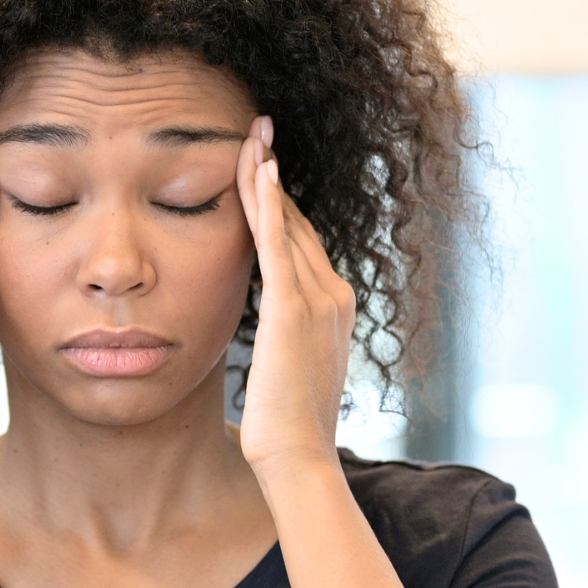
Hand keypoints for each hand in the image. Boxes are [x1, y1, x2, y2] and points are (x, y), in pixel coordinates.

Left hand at [235, 116, 355, 480]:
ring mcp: (318, 298)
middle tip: (257, 132)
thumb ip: (287, 336)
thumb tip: (273, 328)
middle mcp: (333, 294)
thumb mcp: (291, 367)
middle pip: (298, 221)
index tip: (262, 169)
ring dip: (267, 176)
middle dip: (274, 175)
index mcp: (333, 306)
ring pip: (288, 223)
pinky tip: (262, 171)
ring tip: (254, 134)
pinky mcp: (293, 308)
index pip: (301, 242)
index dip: (281, 203)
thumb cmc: (287, 423)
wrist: (299, 455)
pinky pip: (279, 245)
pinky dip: (271, 205)